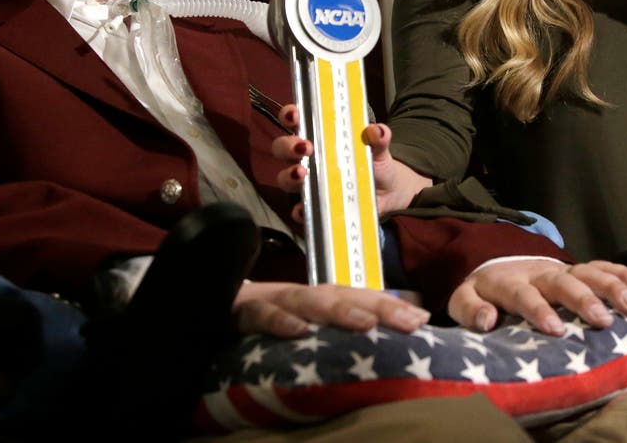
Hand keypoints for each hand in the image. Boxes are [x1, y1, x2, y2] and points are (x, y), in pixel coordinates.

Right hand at [233, 280, 429, 337]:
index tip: (422, 319)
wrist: (203, 305)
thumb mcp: (302, 324)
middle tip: (411, 321)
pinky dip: (280, 321)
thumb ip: (338, 322)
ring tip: (365, 323)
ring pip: (307, 300)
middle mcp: (300, 295)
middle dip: (378, 306)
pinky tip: (299, 332)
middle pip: (343, 295)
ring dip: (337, 310)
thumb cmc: (263, 319)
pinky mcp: (240, 312)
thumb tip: (394, 323)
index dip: (390, 306)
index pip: (359, 297)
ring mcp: (271, 300)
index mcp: (317, 299)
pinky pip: (261, 316)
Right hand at [272, 104, 431, 214]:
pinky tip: (303, 208)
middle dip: (288, 146)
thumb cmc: (373, 160)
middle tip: (305, 147)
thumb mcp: (378, 147)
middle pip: (282, 148)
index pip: (295, 120)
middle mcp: (306, 157)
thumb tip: (377, 131)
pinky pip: (300, 209)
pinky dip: (299, 210)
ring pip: (285, 178)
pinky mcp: (315, 206)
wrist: (386, 190)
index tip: (295, 115)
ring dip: (289, 175)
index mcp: (319, 135)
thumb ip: (379, 138)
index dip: (289, 115)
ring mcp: (309, 182)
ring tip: (302, 173)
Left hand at [448, 258, 626, 334]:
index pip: (522, 294)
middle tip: (602, 320)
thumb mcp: (462, 299)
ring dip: (611, 287)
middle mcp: (538, 272)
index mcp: (507, 282)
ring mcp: (560, 268)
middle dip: (582, 299)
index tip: (555, 329)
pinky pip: (602, 266)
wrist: (495, 260)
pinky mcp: (576, 268)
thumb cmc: (482, 291)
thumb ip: (469, 310)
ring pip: (588, 272)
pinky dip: (623, 274)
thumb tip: (486, 322)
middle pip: (562, 281)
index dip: (538, 309)